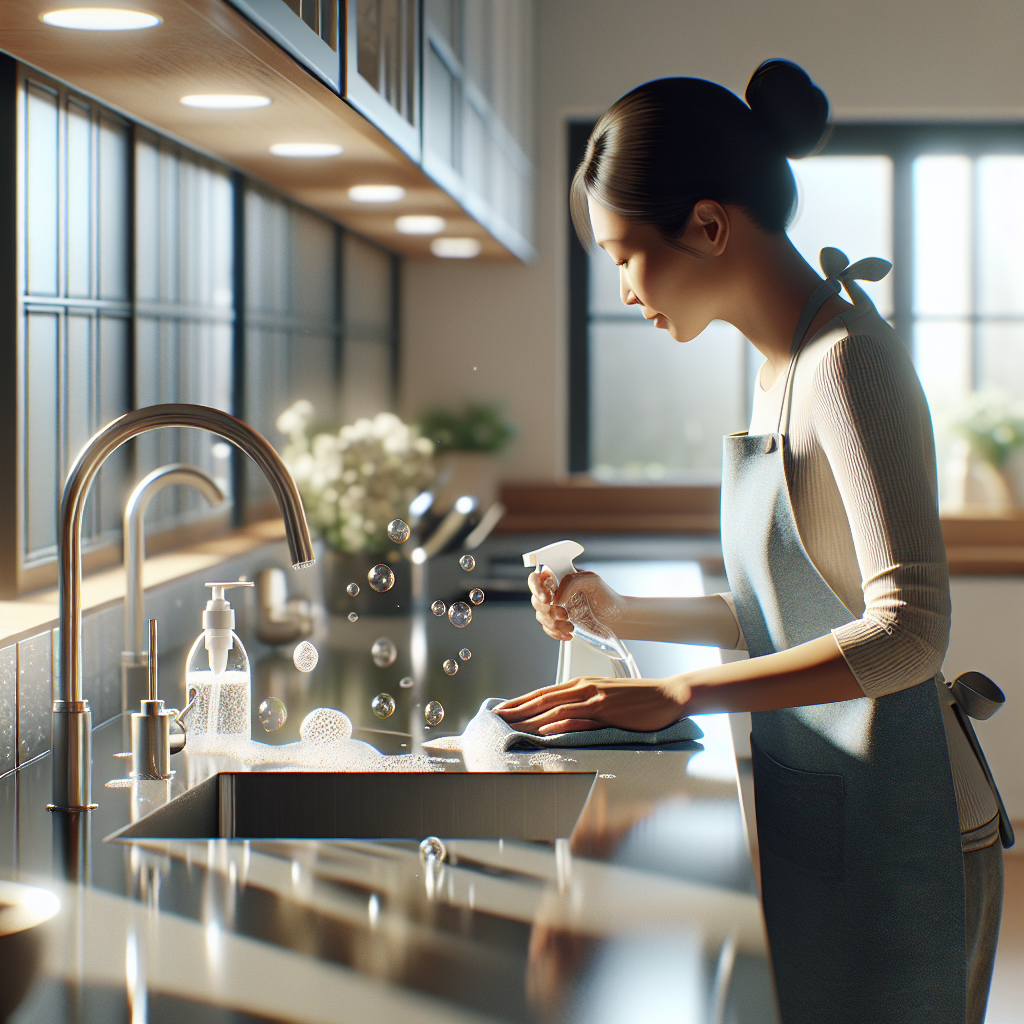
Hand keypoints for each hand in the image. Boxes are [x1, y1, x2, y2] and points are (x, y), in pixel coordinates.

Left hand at [494, 676, 687, 734]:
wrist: (668, 694)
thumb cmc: (637, 698)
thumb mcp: (605, 695)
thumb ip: (583, 703)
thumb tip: (560, 717)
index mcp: (581, 683)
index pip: (543, 692)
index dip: (520, 701)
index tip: (501, 710)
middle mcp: (583, 688)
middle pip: (542, 699)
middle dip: (516, 709)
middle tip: (494, 718)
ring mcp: (595, 699)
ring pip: (554, 708)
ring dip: (529, 717)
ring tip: (509, 726)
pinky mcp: (607, 712)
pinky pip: (578, 718)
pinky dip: (558, 724)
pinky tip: (543, 730)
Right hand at [529, 568, 625, 642]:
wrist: (615, 618)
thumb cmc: (605, 596)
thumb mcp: (592, 581)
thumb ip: (571, 582)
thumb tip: (556, 598)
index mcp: (559, 577)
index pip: (537, 578)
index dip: (536, 587)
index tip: (547, 599)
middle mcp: (554, 591)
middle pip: (536, 599)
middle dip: (548, 610)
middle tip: (564, 614)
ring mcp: (555, 607)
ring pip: (540, 615)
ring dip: (554, 623)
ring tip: (570, 624)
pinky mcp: (558, 622)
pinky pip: (547, 628)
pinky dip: (556, 632)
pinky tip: (568, 632)